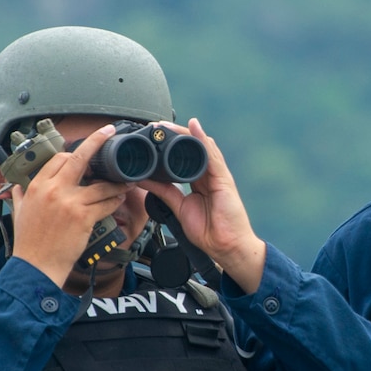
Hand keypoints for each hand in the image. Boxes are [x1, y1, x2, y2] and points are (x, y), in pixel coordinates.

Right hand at [9, 125, 131, 285]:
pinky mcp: (83, 217)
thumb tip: (17, 186)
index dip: (76, 152)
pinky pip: (106, 204)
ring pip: (100, 184)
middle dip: (97, 141)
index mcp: (38, 186)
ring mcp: (70, 203)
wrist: (36, 266)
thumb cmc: (29, 241)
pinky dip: (115, 201)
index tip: (87, 149)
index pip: (59, 158)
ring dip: (115, 182)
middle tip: (110, 132)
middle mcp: (53, 190)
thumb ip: (20, 195)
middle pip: (79, 158)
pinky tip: (119, 199)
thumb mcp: (19, 212)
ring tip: (125, 181)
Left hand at [141, 118, 267, 293]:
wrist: (226, 246)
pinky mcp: (223, 178)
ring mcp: (217, 175)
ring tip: (167, 125)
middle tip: (154, 127)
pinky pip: (212, 155)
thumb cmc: (209, 230)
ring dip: (184, 133)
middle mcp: (209, 174)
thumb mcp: (179, 207)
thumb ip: (164, 192)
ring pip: (201, 146)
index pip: (183, 157)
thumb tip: (145, 180)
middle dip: (174, 135)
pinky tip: (194, 128)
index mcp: (199, 181)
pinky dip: (202, 140)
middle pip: (192, 147)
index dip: (169, 145)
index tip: (152, 137)